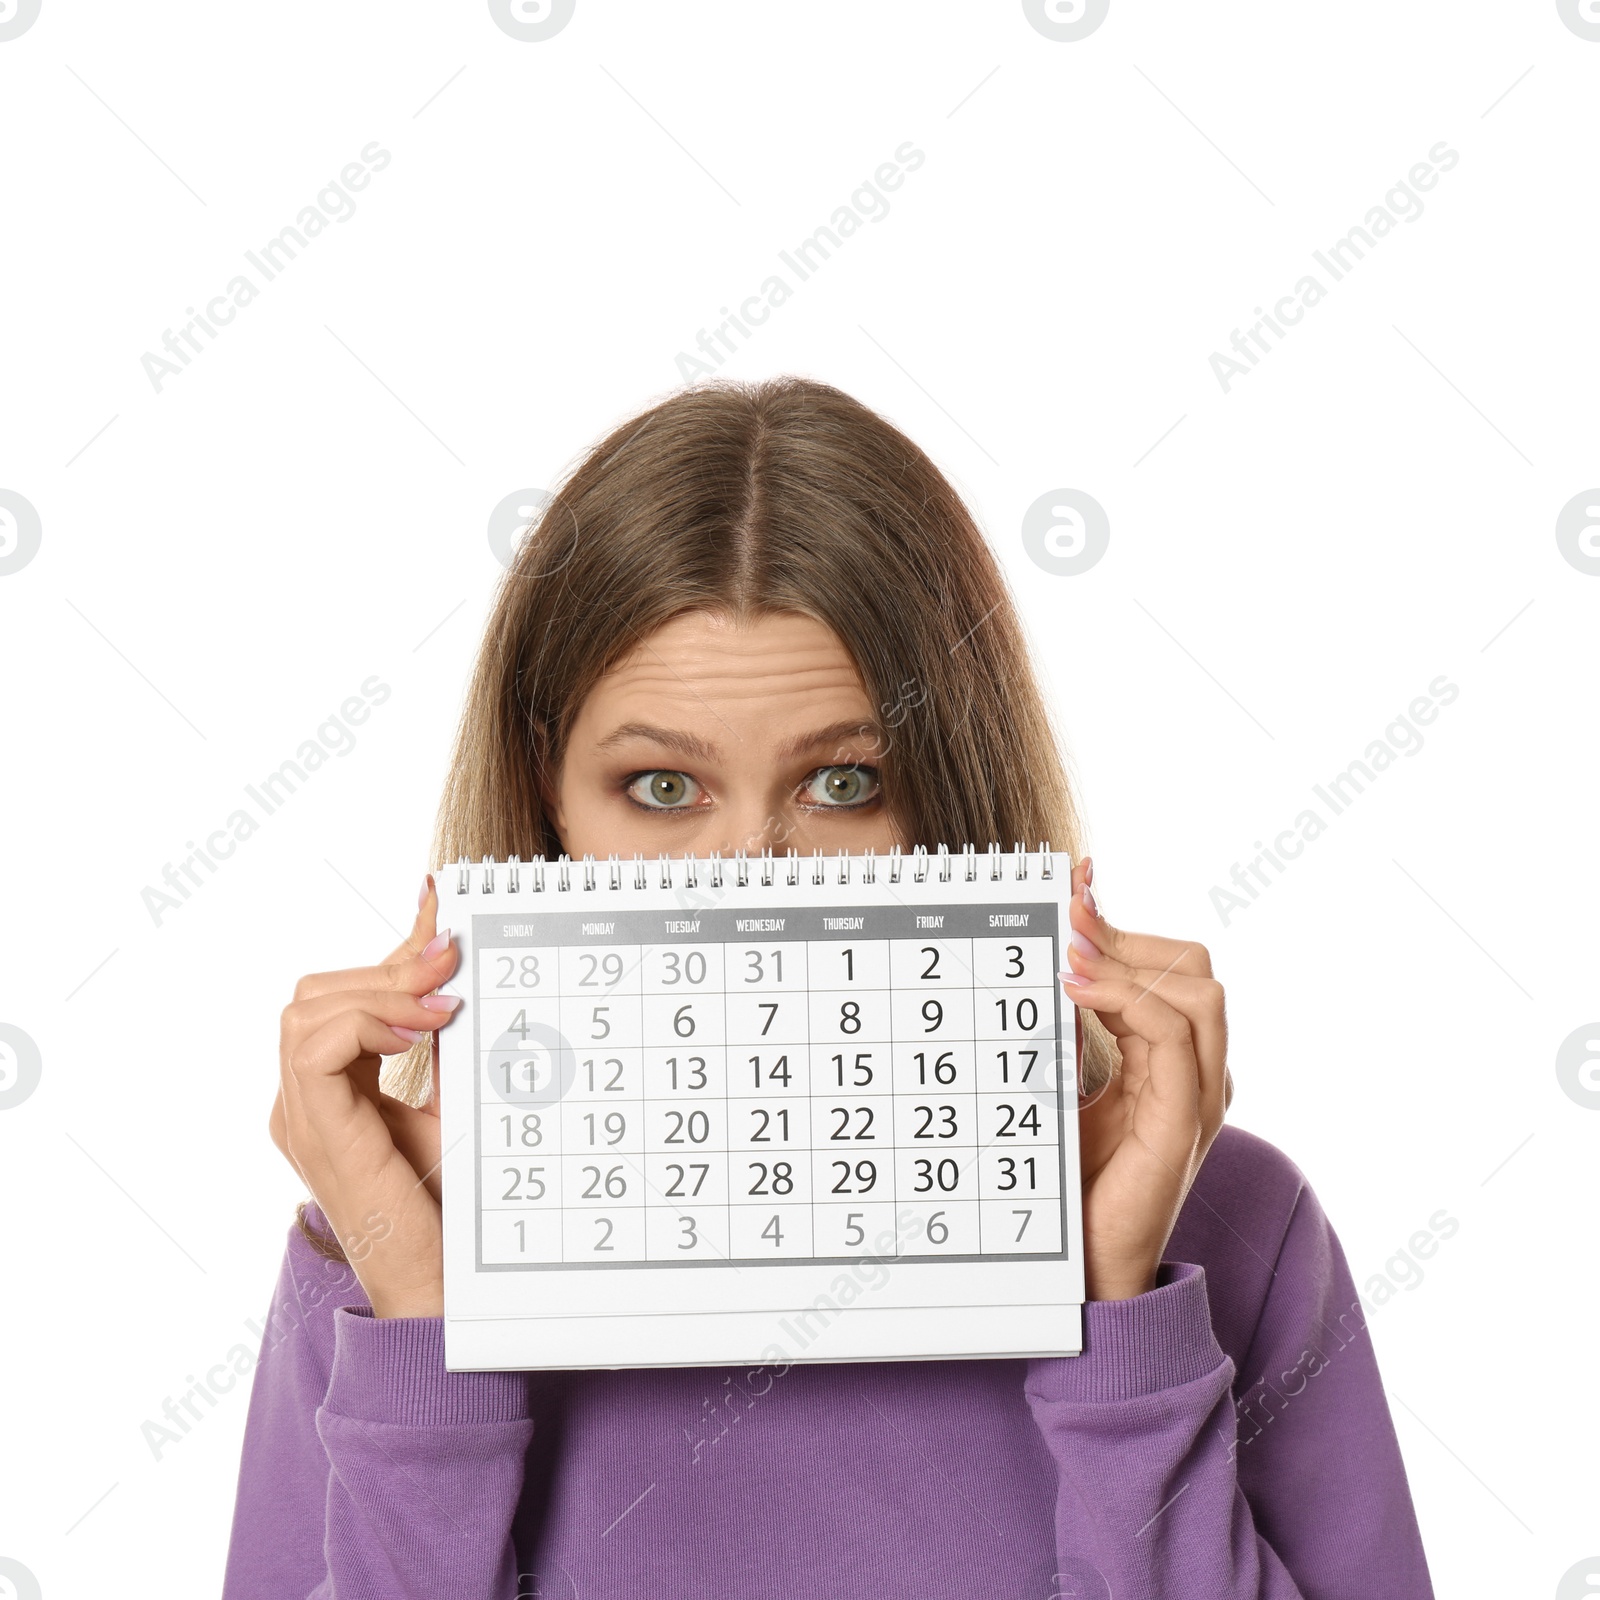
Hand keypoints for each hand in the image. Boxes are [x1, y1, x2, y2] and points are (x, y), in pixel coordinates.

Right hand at [269, 874, 458, 1316]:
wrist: (441, 1281)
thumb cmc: (446, 1202)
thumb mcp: (451, 1097)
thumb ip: (443, 1038)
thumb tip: (458, 967)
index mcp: (329, 1090)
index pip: (346, 996)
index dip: (395, 955)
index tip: (448, 918)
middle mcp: (302, 1099)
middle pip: (315, 992)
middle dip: (388, 965)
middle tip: (454, 959)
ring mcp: (299, 1115)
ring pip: (306, 1008)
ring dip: (381, 988)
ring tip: (445, 998)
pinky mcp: (314, 1131)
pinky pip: (312, 1047)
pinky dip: (367, 1023)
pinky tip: (422, 1031)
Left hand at [1061, 857, 1232, 1300]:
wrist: (1084, 1265)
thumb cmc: (1073, 1179)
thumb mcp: (1063, 1084)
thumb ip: (1067, 1030)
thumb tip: (1042, 960)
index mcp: (1173, 1059)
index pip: (1170, 967)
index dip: (1124, 923)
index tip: (1074, 886)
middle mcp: (1197, 1071)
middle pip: (1194, 967)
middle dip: (1130, 932)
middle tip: (1068, 915)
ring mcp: (1198, 1096)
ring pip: (1198, 990)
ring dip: (1130, 959)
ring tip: (1070, 950)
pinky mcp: (1182, 1122)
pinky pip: (1177, 1036)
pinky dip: (1129, 999)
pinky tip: (1077, 989)